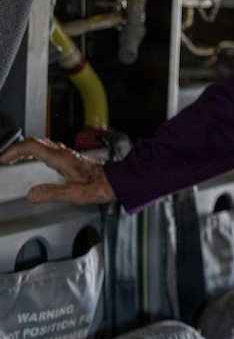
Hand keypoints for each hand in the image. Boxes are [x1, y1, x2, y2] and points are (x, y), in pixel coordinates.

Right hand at [0, 137, 116, 205]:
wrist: (118, 181)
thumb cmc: (102, 186)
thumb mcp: (76, 194)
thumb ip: (52, 194)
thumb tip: (32, 194)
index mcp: (61, 159)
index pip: (31, 146)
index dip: (13, 151)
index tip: (3, 159)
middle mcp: (63, 153)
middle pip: (34, 143)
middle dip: (15, 149)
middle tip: (5, 160)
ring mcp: (67, 155)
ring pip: (41, 146)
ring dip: (24, 151)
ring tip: (14, 161)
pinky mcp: (70, 159)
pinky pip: (48, 151)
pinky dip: (35, 154)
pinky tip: (34, 164)